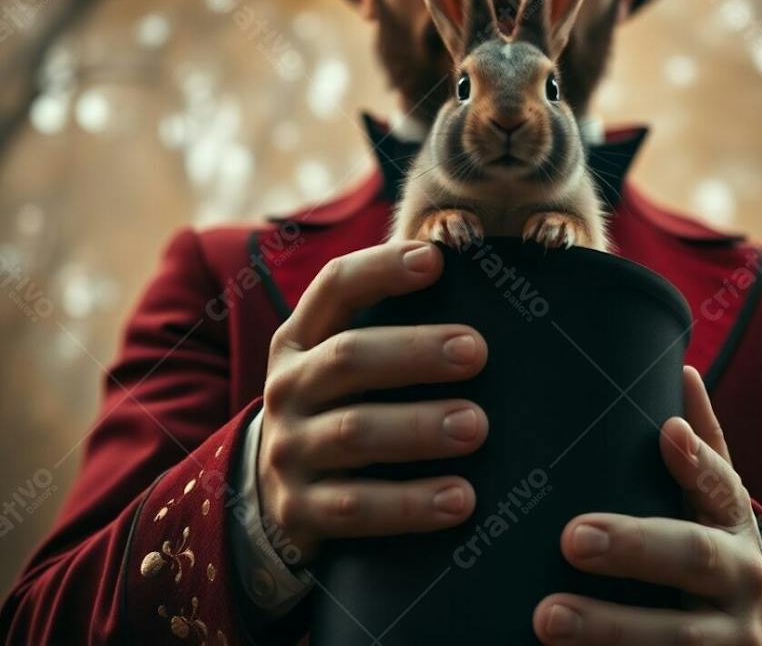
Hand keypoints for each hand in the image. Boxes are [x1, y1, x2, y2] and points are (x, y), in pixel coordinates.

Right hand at [259, 240, 489, 563]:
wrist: (273, 493)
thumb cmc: (341, 405)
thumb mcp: (344, 359)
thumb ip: (392, 324)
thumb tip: (479, 284)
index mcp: (302, 337)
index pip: (335, 286)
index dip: (381, 268)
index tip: (435, 260)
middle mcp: (288, 387)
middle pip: (348, 357)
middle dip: (414, 352)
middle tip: (476, 351)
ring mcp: (289, 449)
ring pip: (355, 432)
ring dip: (419, 427)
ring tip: (476, 425)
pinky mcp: (299, 510)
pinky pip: (357, 508)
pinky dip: (411, 505)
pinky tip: (460, 499)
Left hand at [533, 365, 761, 643]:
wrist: (748, 628)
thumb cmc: (708, 540)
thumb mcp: (712, 495)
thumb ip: (699, 442)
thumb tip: (682, 369)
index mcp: (733, 519)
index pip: (719, 482)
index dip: (695, 458)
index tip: (666, 433)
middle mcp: (741, 579)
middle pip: (692, 558)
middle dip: (634, 547)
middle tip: (573, 537)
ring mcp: (728, 641)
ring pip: (675, 637)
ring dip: (609, 629)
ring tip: (546, 617)